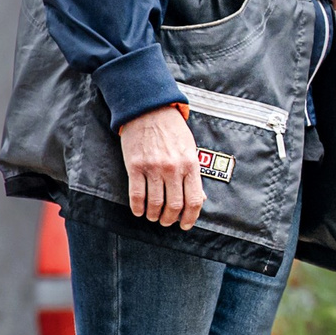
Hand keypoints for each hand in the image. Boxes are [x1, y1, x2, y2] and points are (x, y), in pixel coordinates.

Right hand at [118, 105, 203, 228]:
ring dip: (154, 215)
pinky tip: (139, 211)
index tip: (185, 225)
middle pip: (174, 206)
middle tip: (166, 221)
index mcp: (190, 164)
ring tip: (153, 216)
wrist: (148, 109)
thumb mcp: (190, 148)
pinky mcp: (135, 166)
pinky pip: (137, 195)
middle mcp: (173, 168)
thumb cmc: (171, 129)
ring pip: (155, 204)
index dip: (190, 217)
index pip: (194, 200)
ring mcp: (153, 168)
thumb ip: (194, 174)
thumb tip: (200, 198)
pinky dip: (138, 208)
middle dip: (170, 219)